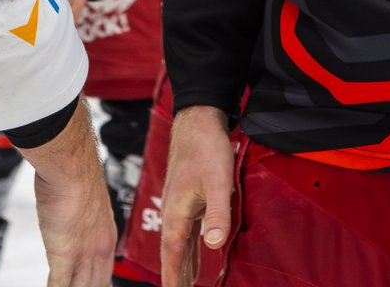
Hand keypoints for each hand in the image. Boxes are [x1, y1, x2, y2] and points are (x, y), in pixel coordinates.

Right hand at [16, 103, 114, 286]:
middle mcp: (100, 249)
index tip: (90, 286)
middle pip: (97, 285)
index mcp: (107, 235)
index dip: (97, 284)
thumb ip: (80, 211)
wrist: (71, 166)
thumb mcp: (85, 198)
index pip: (105, 272)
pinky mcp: (64, 255)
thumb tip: (68, 209)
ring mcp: (84, 255)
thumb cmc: (75, 172)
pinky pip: (59, 286)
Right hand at [160, 105, 233, 286]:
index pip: (172, 253)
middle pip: (173, 253)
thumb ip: (216, 214)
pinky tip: (195, 259)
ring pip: (179, 244)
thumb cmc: (205, 147)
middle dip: (176, 276)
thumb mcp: (218, 182)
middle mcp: (175, 211)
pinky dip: (188, 251)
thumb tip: (213, 244)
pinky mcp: (188, 199)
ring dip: (182, 266)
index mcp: (177, 211)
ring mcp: (180, 205)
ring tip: (186, 285)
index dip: (173, 276)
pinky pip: (186, 233)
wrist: (198, 119)